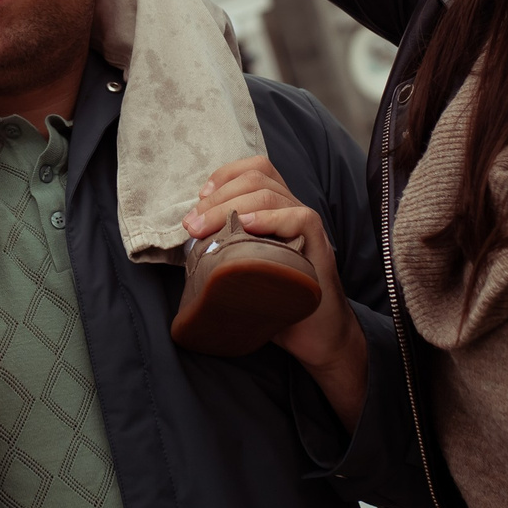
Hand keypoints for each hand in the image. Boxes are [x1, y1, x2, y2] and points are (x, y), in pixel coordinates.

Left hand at [185, 157, 367, 426]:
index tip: (198, 200)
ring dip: (230, 206)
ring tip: (204, 230)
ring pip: (270, 194)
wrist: (314, 337)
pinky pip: (299, 218)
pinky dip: (269, 218)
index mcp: (275, 211)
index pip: (255, 170)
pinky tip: (246, 226)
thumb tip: (188, 243)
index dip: (224, 176)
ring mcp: (306, 227)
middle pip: (257, 178)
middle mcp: (292, 211)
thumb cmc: (276, 304)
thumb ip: (224, 250)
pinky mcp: (319, 246)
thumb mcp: (243, 270)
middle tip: (192, 225)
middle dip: (217, 196)